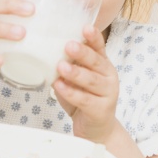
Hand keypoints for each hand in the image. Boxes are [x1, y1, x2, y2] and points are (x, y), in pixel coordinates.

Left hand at [53, 25, 119, 143]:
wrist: (96, 130)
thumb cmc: (84, 99)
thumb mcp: (78, 79)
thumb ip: (70, 65)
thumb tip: (47, 49)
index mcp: (103, 64)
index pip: (99, 47)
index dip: (93, 37)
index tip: (85, 27)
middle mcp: (109, 76)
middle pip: (96, 62)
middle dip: (82, 53)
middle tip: (68, 45)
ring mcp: (108, 93)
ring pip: (91, 80)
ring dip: (75, 73)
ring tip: (61, 66)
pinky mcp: (101, 110)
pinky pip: (85, 100)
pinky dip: (71, 92)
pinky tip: (59, 86)